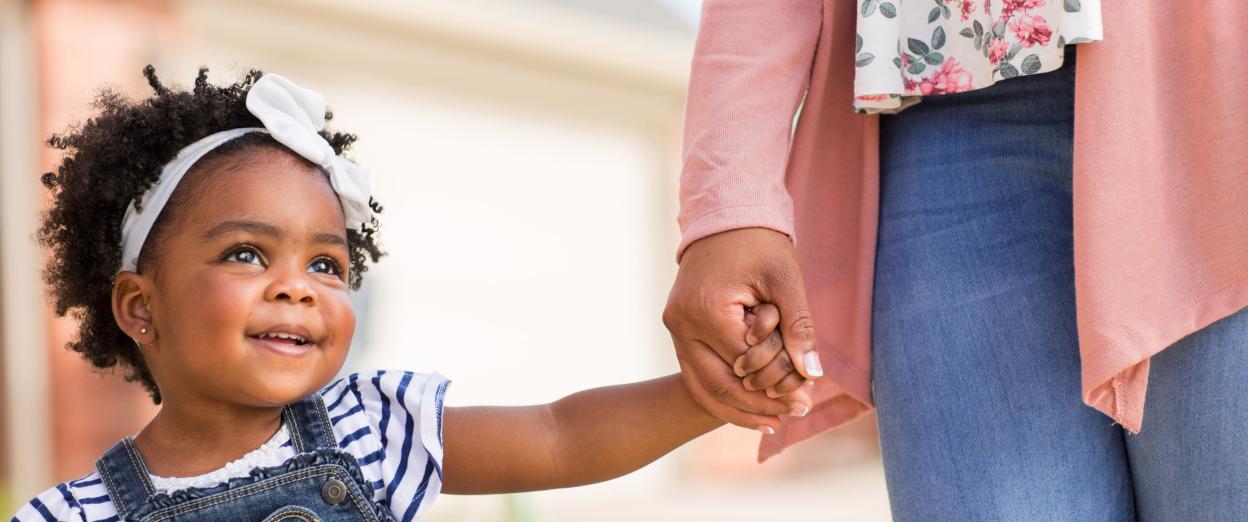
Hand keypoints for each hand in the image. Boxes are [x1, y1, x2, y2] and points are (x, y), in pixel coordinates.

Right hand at [663, 228, 821, 432]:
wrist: (723, 216)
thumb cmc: (758, 242)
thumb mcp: (785, 279)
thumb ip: (798, 326)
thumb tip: (812, 374)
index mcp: (706, 310)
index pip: (746, 365)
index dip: (779, 384)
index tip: (807, 399)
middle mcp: (681, 324)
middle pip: (720, 384)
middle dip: (759, 405)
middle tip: (794, 416)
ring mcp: (675, 328)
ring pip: (703, 387)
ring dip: (738, 408)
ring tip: (774, 423)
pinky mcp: (678, 329)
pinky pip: (697, 373)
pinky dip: (723, 392)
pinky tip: (750, 409)